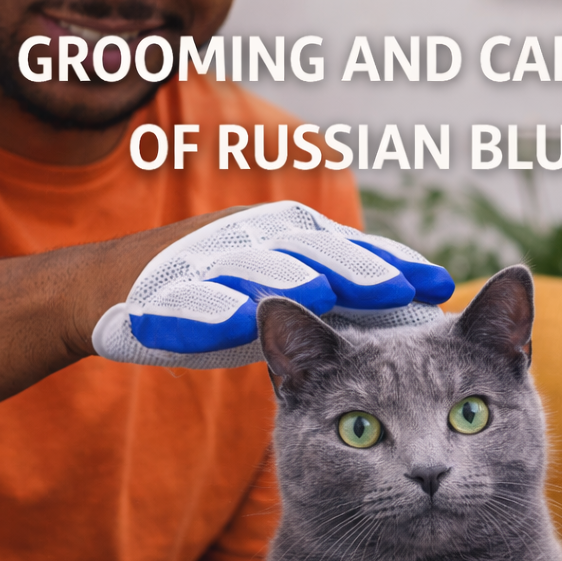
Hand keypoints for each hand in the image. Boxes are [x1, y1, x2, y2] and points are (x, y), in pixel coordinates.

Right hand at [91, 201, 454, 368]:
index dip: (395, 265)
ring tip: (322, 294)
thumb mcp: (291, 287)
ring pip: (256, 269)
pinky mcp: (164, 292)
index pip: (354, 251)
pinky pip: (189, 302)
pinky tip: (230, 323)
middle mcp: (256, 239)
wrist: (122, 290)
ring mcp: (208, 262)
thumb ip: (346, 291)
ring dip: (291, 279)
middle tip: (401, 288)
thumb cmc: (228, 294)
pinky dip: (208, 311)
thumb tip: (421, 306)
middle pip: (316, 253)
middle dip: (359, 269)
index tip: (440, 286)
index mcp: (291, 237)